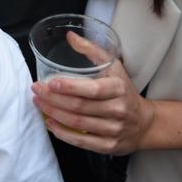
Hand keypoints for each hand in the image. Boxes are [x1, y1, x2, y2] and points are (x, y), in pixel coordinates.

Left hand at [31, 59, 154, 155]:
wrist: (144, 123)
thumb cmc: (124, 91)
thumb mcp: (114, 67)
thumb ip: (92, 50)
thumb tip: (70, 36)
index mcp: (118, 88)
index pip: (92, 89)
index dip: (69, 87)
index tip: (49, 82)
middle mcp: (117, 110)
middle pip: (79, 106)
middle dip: (53, 99)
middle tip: (37, 90)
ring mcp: (113, 129)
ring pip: (77, 124)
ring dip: (53, 114)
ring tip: (39, 103)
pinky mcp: (108, 146)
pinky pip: (81, 142)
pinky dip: (62, 133)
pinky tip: (50, 123)